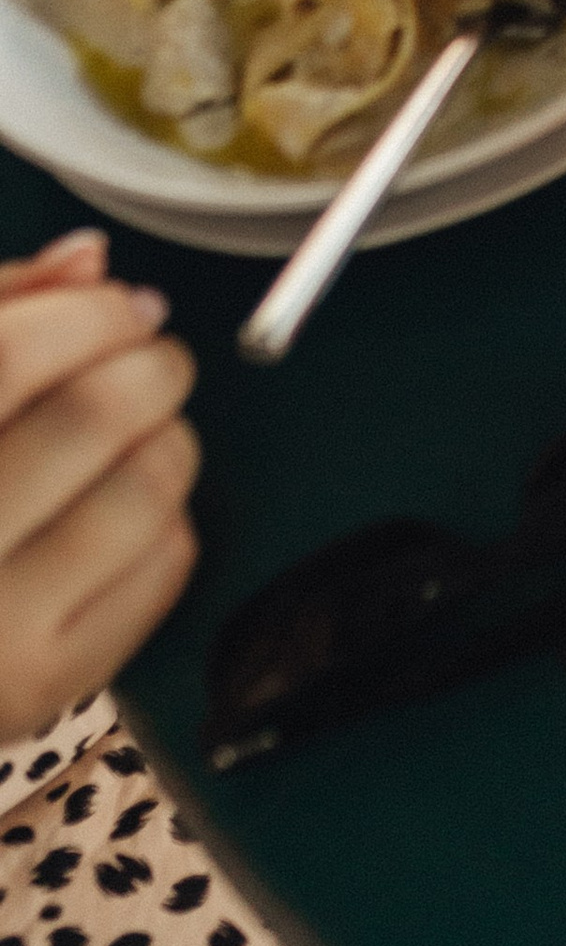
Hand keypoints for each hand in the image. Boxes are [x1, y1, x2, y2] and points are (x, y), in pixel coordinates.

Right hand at [0, 230, 197, 736]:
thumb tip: (90, 258)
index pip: (9, 358)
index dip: (88, 314)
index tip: (122, 305)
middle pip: (91, 414)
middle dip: (151, 365)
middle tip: (154, 360)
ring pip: (142, 489)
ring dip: (169, 438)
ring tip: (145, 433)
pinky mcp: (40, 687)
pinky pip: (161, 567)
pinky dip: (168, 516)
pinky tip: (126, 510)